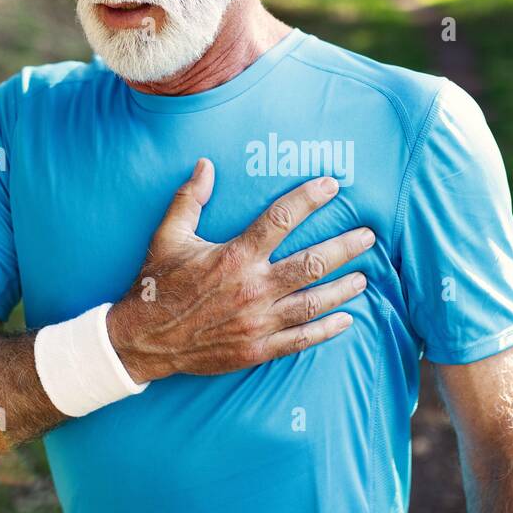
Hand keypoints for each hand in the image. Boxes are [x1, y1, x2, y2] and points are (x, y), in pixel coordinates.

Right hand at [106, 158, 373, 382]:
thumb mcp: (168, 236)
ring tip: (364, 277)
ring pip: (313, 302)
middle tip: (368, 236)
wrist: (144, 340)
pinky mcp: (257, 348)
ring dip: (342, 288)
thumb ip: (190, 199)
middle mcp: (253, 287)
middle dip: (345, 247)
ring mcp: (258, 321)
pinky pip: (300, 339)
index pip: (282, 219)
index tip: (332, 186)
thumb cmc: (158, 285)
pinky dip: (326, 330)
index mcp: (235, 255)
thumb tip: (206, 164)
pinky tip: (346, 320)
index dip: (310, 198)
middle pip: (311, 262)